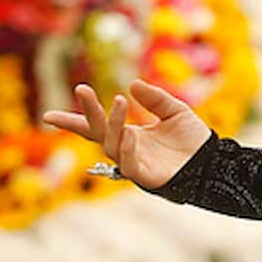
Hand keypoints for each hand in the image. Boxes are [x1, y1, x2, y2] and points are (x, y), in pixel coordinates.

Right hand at [41, 81, 212, 190]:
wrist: (214, 161)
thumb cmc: (193, 139)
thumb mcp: (174, 111)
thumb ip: (154, 99)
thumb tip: (131, 84)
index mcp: (130, 134)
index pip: (96, 127)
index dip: (74, 121)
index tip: (47, 115)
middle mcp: (127, 149)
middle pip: (99, 133)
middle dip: (88, 113)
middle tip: (82, 89)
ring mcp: (134, 163)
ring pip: (113, 145)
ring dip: (114, 123)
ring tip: (120, 102)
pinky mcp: (145, 177)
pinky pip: (129, 165)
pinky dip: (127, 149)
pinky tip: (130, 133)